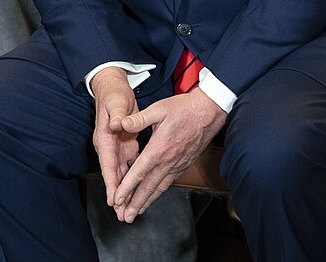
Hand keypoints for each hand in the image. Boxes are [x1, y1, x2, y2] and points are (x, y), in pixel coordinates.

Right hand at [90, 68, 142, 211]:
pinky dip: (133, 180)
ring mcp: (117, 147)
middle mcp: (109, 146)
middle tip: (122, 214)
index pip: (107, 164)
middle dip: (117, 195)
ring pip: (121, 174)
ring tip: (130, 210)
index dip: (111, 182)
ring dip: (125, 192)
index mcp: (105, 138)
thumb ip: (118, 115)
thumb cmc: (114, 94)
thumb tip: (117, 124)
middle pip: (113, 175)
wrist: (113, 88)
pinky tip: (139, 191)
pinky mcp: (125, 146)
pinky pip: (129, 167)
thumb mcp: (116, 102)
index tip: (114, 199)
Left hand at [111, 88, 225, 222]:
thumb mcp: (158, 109)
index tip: (117, 199)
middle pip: (148, 187)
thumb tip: (120, 123)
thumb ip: (138, 119)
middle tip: (124, 217)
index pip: (139, 173)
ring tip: (136, 213)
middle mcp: (168, 161)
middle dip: (135, 203)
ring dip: (146, 202)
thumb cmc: (184, 109)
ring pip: (159, 188)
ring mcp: (176, 165)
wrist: (208, 112)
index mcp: (158, 149)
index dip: (126, 188)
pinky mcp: (182, 164)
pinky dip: (158, 192)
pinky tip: (152, 196)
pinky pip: (168, 183)